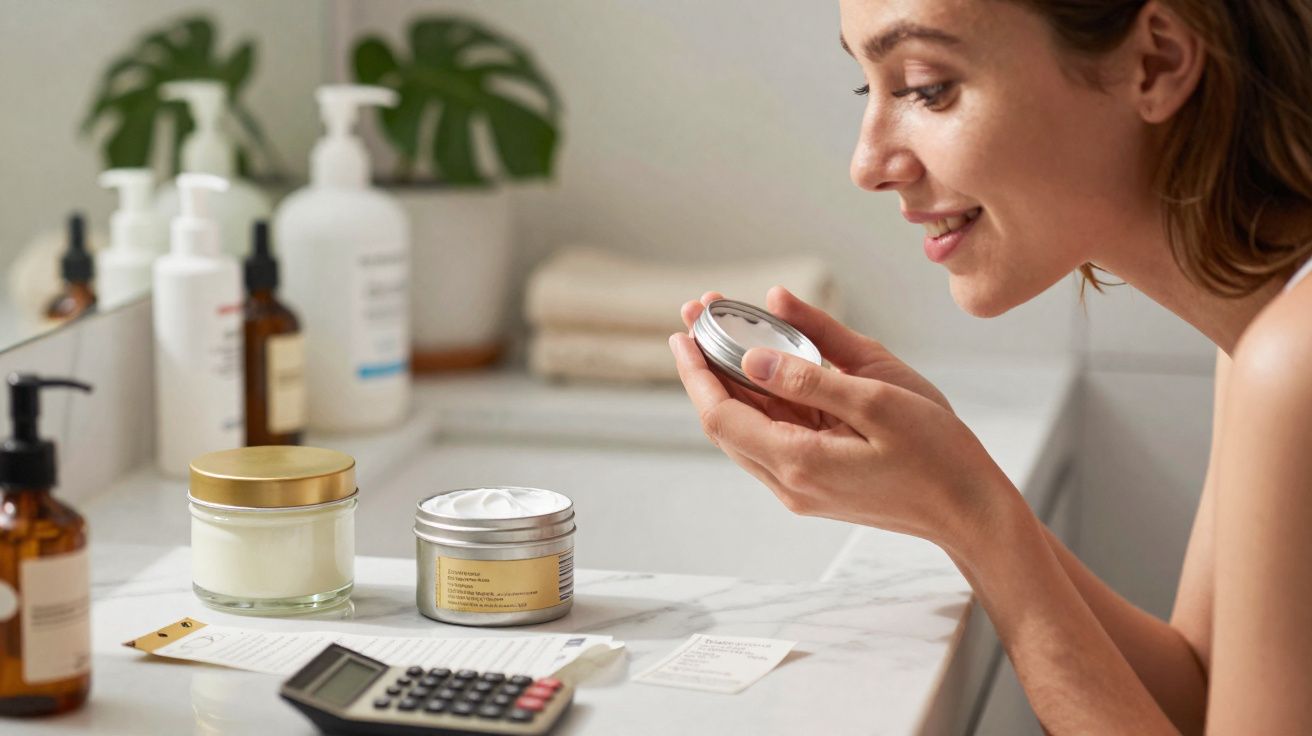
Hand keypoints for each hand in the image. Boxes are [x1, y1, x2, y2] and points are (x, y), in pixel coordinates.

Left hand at [669, 287, 1010, 549]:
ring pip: (747, 430)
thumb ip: (811, 374)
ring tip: (725, 332)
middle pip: (725, 422)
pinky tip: (766, 367)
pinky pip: (773, 436)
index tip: (682, 330)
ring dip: (732, 383)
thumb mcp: (877, 398)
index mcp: (799, 461)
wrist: (970, 511)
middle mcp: (789, 483)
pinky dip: (762, 400)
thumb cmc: (938, 454)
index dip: (696, 371)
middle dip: (708, 367)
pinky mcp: (816, 484)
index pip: (720, 415)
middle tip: (700, 316)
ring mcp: (800, 488)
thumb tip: (754, 355)